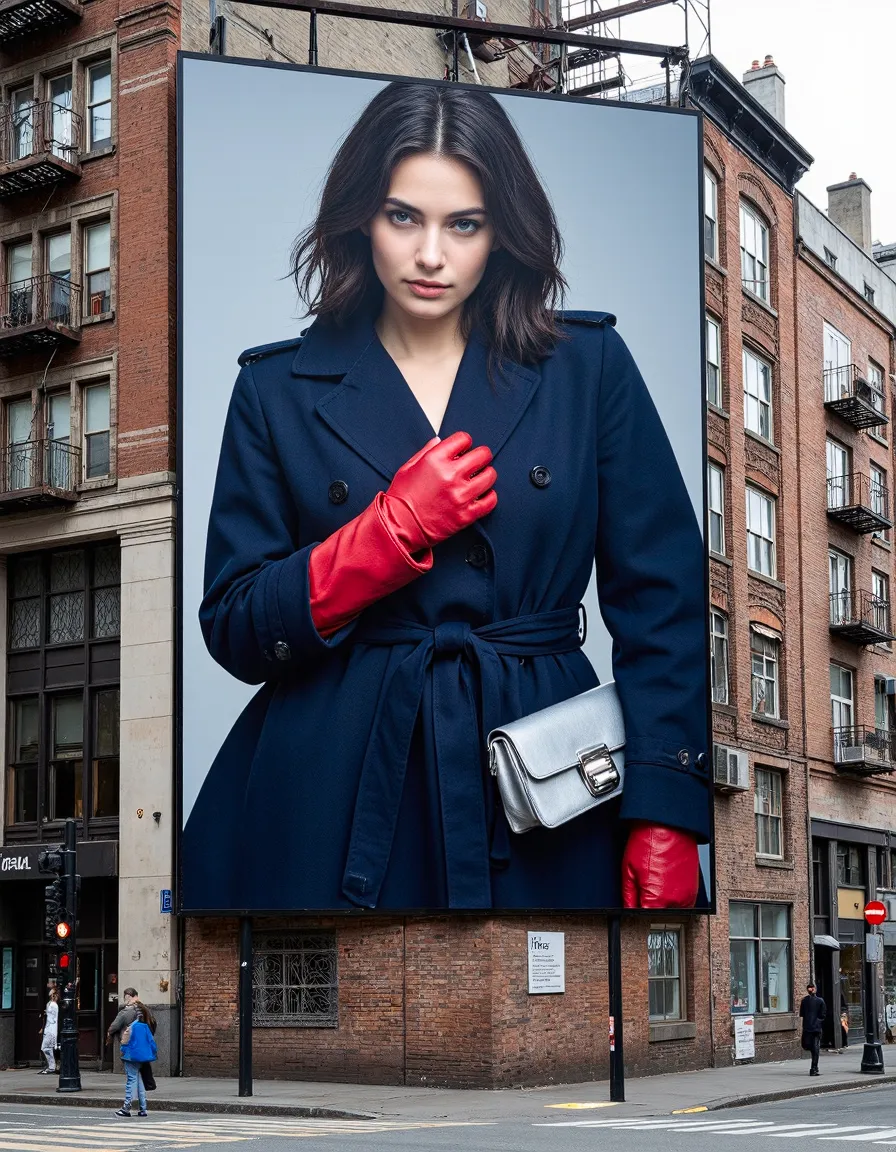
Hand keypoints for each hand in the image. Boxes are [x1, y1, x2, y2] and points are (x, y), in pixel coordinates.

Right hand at [385, 431, 496, 549]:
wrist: (399, 527)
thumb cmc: (401, 498)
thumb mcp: (407, 468)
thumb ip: (426, 452)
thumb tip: (440, 440)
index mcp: (435, 460)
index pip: (463, 439)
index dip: (464, 443)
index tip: (463, 449)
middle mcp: (450, 475)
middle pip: (482, 454)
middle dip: (481, 456)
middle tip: (478, 461)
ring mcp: (460, 496)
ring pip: (490, 476)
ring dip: (486, 475)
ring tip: (479, 479)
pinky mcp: (466, 515)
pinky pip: (490, 500)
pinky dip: (489, 496)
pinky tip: (481, 495)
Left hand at [621, 822, 698, 908]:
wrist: (668, 825)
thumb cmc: (649, 841)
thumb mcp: (628, 869)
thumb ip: (628, 895)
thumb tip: (627, 908)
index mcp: (657, 899)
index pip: (645, 917)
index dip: (637, 910)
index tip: (635, 902)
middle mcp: (675, 901)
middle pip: (659, 913)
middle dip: (650, 903)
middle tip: (644, 884)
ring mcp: (688, 895)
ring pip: (672, 908)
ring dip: (664, 900)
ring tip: (657, 877)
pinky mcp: (694, 887)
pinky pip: (684, 900)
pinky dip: (675, 894)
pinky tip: (667, 878)